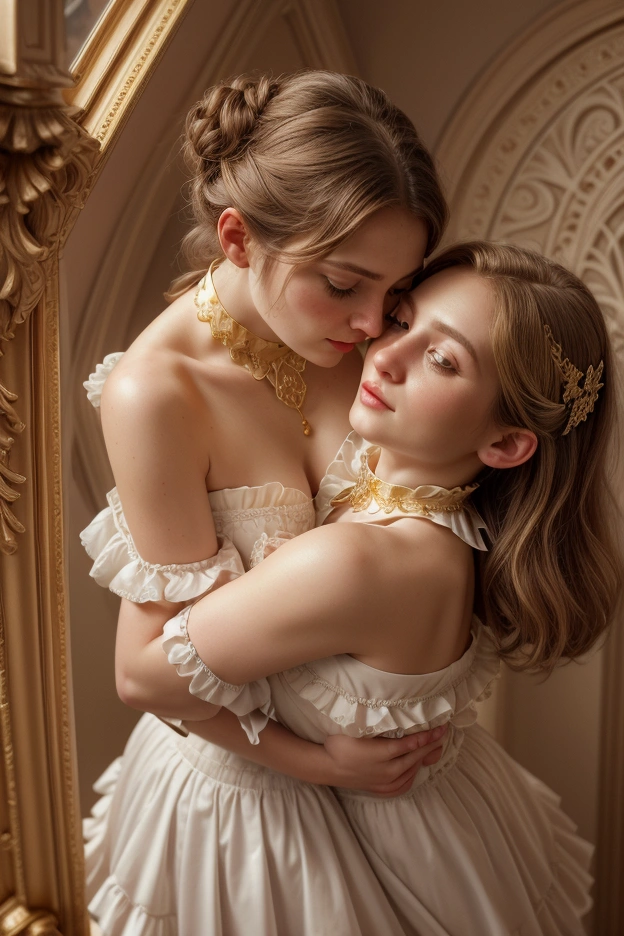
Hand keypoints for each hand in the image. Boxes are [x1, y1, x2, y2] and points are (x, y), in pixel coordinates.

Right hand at [323, 724, 448, 796]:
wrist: (327, 767)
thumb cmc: (340, 744)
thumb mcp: (357, 730)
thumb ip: (378, 726)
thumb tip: (396, 718)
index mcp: (382, 753)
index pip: (411, 744)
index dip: (427, 735)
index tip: (440, 727)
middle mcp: (388, 770)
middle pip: (415, 756)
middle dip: (431, 744)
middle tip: (443, 733)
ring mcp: (386, 782)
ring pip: (412, 769)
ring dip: (424, 757)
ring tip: (433, 746)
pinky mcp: (382, 790)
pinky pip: (405, 783)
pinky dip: (414, 773)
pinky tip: (417, 766)